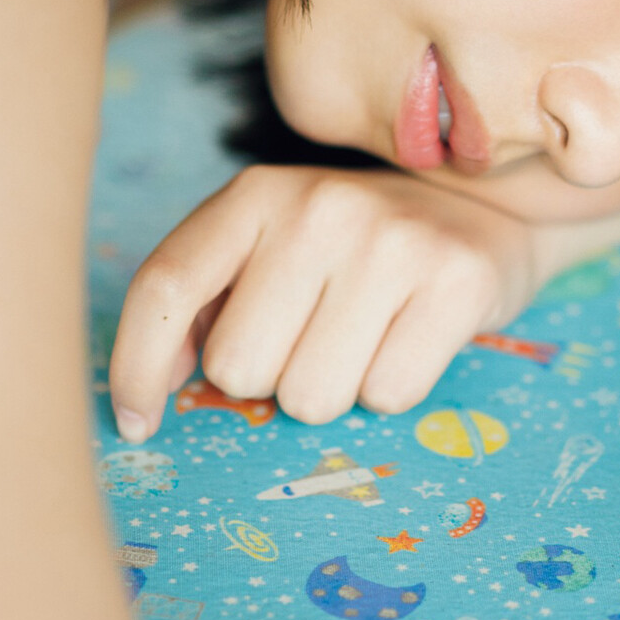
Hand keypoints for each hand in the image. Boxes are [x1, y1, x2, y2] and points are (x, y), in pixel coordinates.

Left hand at [109, 164, 536, 439]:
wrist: (483, 202)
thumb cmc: (352, 245)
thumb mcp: (269, 243)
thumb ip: (203, 302)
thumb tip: (147, 395)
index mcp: (254, 195)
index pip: (165, 287)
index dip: (136, 368)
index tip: (137, 424)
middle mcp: (317, 209)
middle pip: (239, 368)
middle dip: (265, 378)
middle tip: (308, 339)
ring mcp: (391, 242)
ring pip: (310, 397)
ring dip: (330, 389)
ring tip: (359, 338)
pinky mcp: (457, 281)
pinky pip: (387, 395)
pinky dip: (390, 388)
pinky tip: (404, 340)